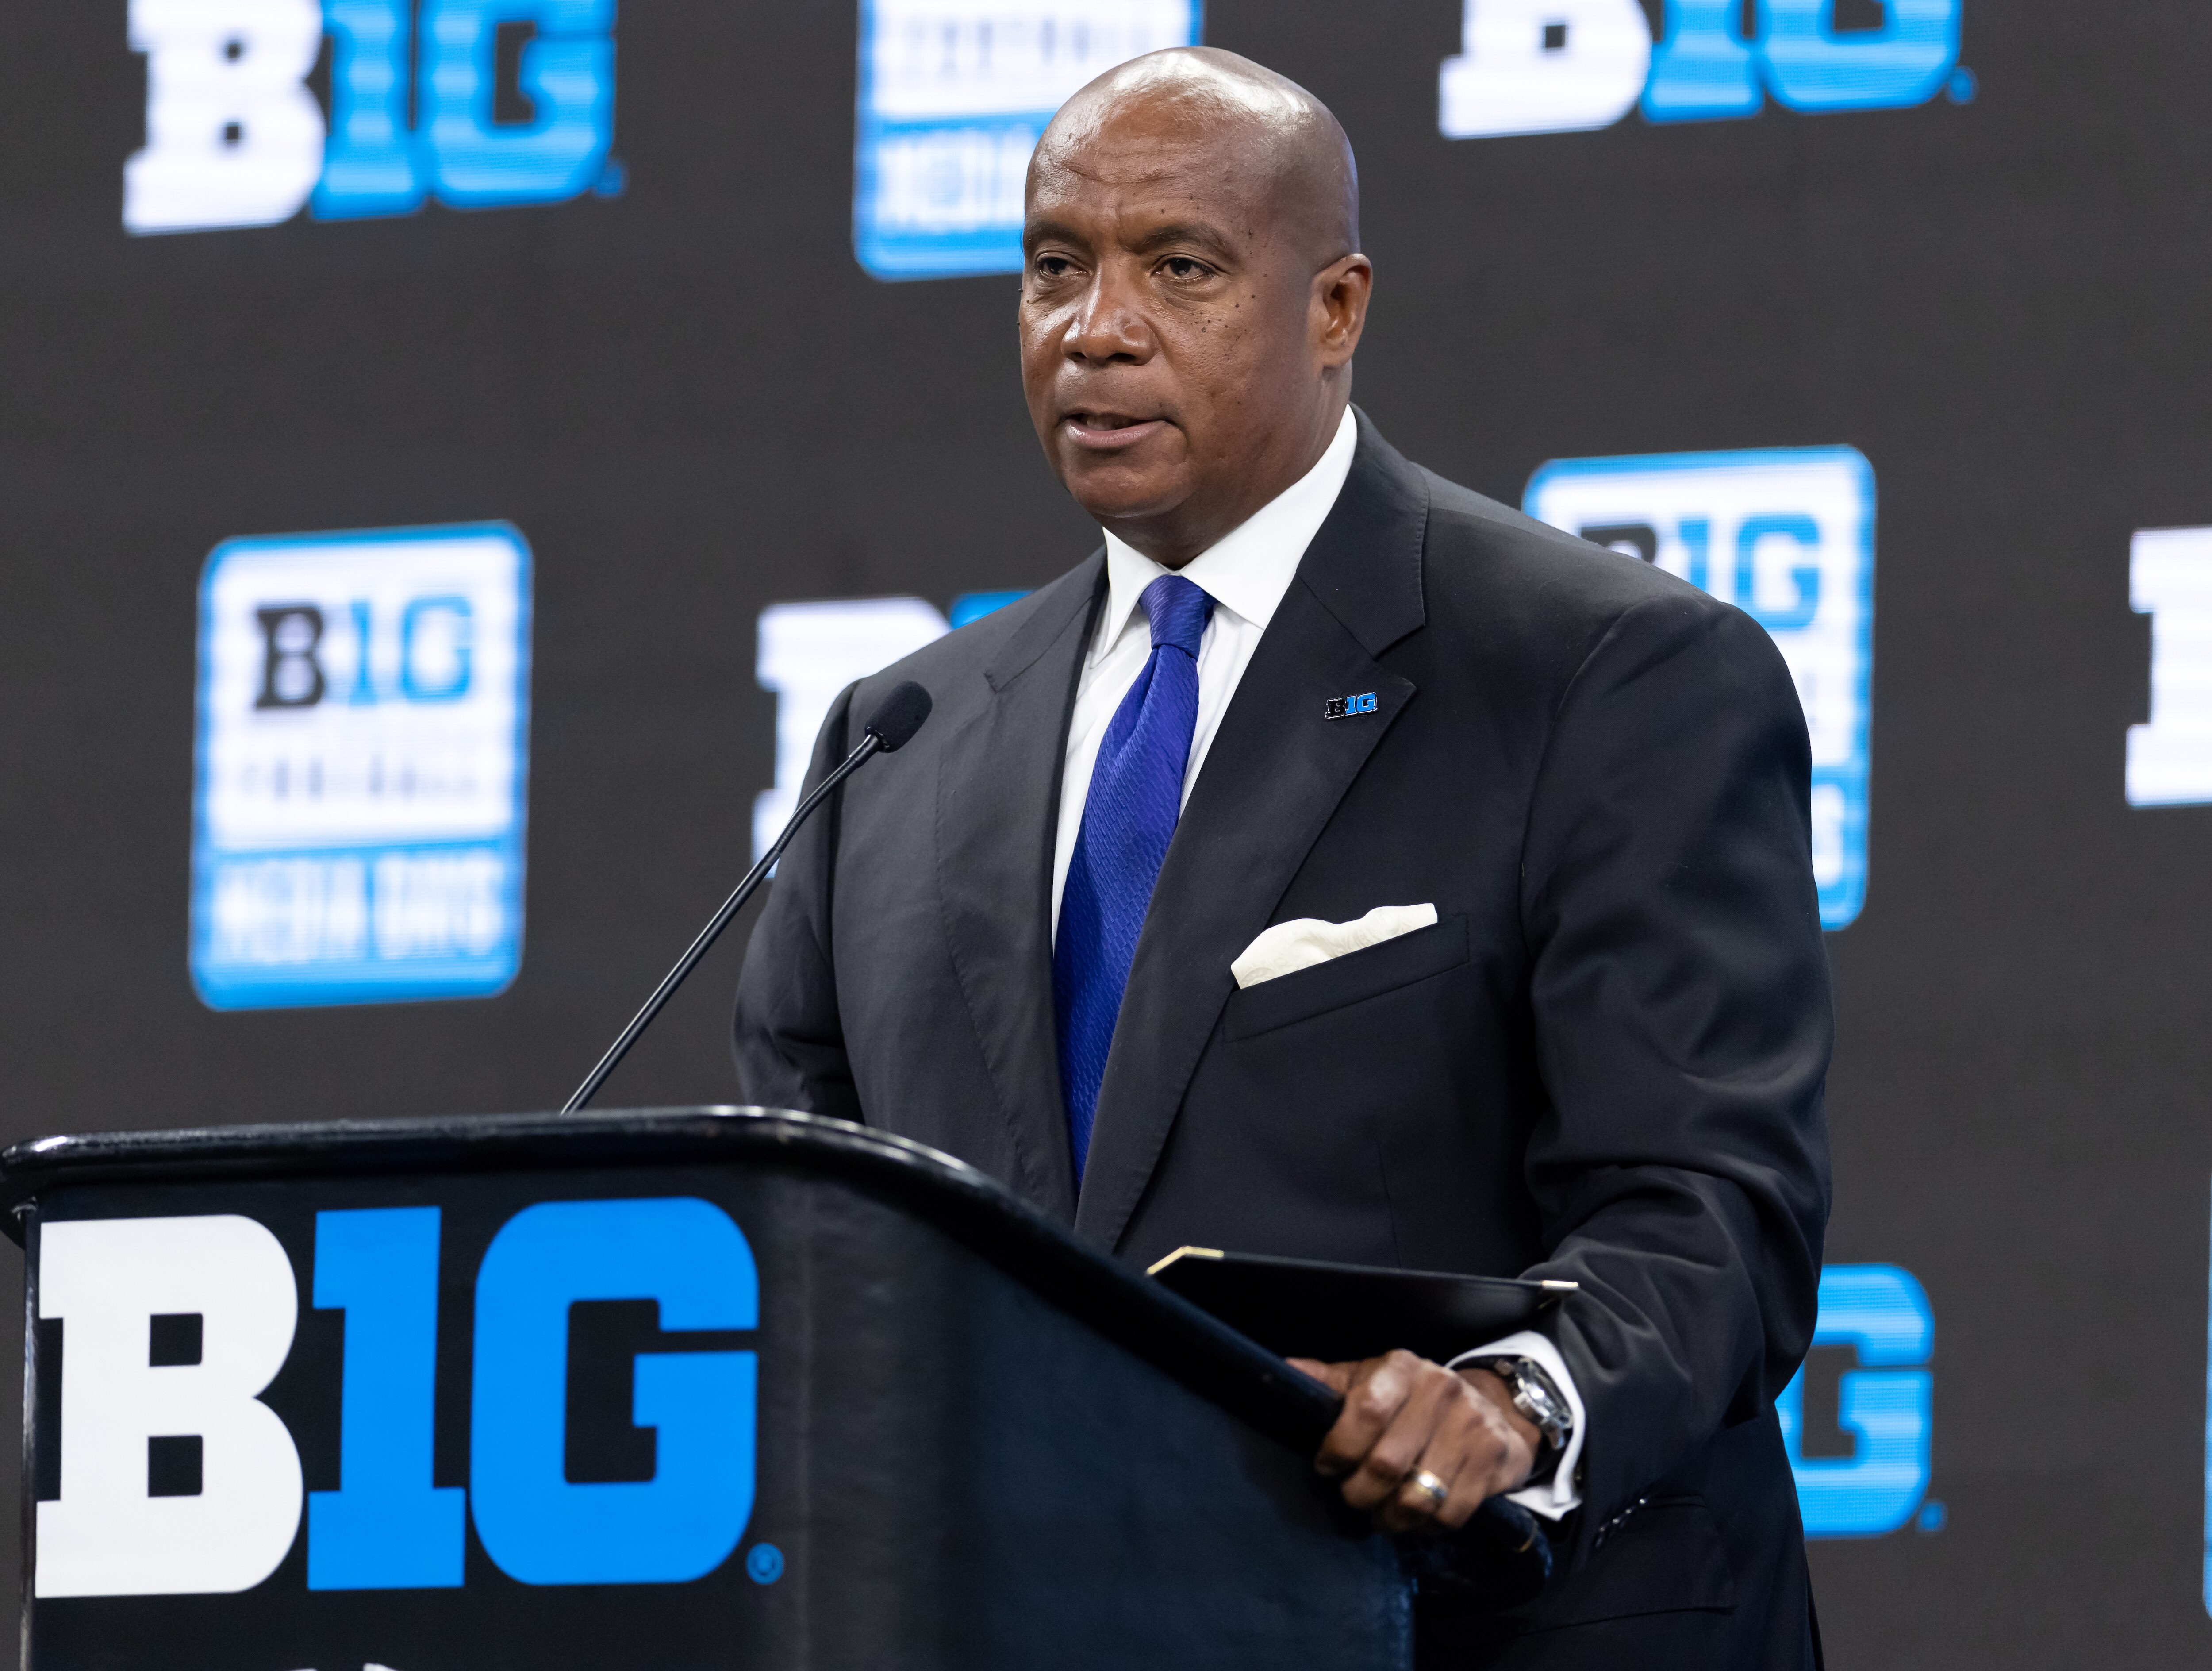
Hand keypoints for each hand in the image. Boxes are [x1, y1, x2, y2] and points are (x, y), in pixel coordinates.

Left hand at [1288, 1350, 1540, 1534]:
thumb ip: (1327, 1382)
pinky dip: (1427, 1526)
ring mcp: (1471, 1424)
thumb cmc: (1411, 1399)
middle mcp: (1439, 1389)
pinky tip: (1417, 1516)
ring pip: (1418, 1496)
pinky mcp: (1493, 1458)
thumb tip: (1278, 1370)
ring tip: (1381, 1513)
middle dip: (1360, 1493)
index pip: (1365, 1410)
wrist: (1492, 1406)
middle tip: (1353, 1498)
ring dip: (1391, 1517)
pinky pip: (1451, 1514)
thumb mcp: (1368, 1380)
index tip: (1327, 1466)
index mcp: (1401, 1368)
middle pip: (1387, 1464)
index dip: (1339, 1448)